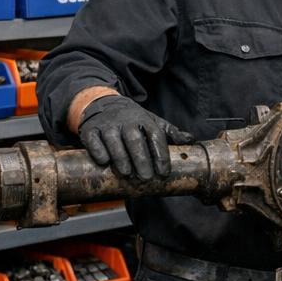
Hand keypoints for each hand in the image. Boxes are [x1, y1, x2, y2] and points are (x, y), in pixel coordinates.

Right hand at [77, 95, 192, 180]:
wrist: (103, 103)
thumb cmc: (132, 119)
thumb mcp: (152, 121)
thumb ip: (170, 132)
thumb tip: (191, 140)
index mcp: (144, 120)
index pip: (156, 136)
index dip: (161, 155)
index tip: (164, 172)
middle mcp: (126, 121)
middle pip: (135, 140)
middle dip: (141, 159)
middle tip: (146, 177)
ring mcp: (107, 125)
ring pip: (114, 140)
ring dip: (121, 158)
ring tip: (127, 174)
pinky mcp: (90, 129)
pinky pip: (93, 140)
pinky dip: (98, 150)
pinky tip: (104, 162)